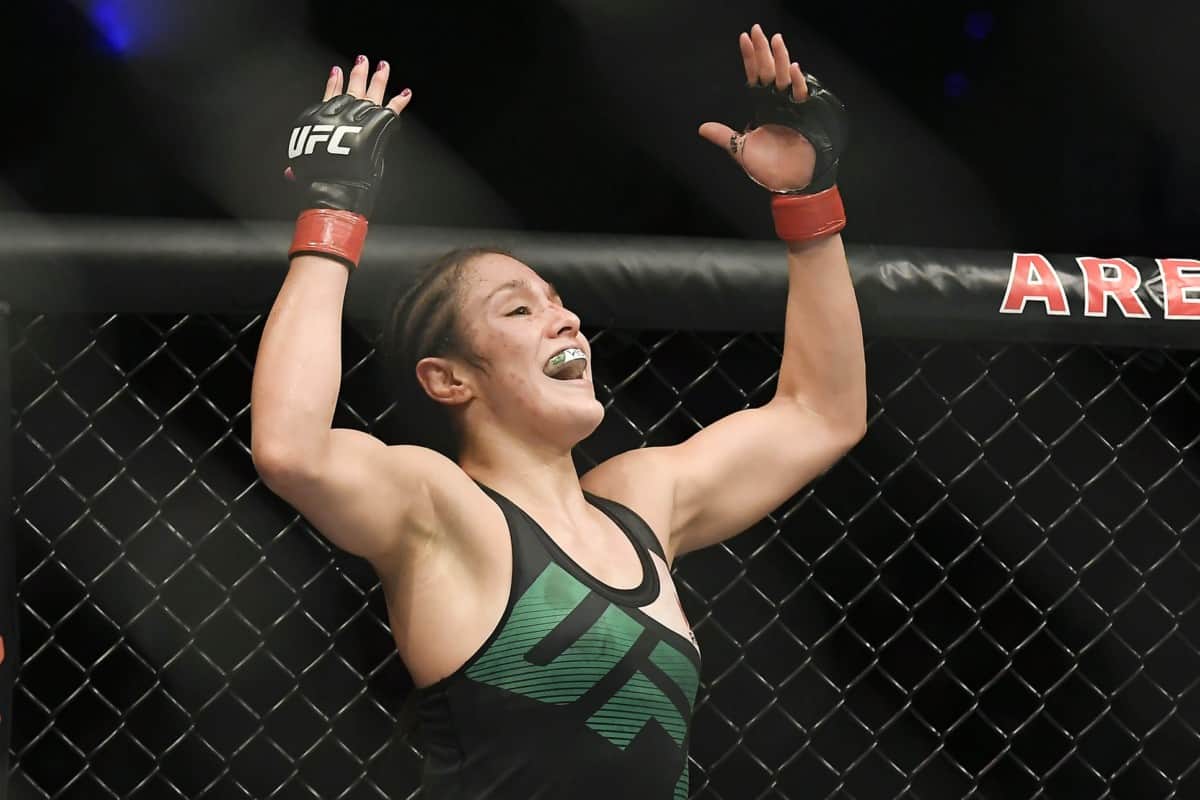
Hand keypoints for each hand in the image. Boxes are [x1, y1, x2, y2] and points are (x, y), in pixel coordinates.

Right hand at [285, 56, 412, 217]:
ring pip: (372, 94)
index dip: (334, 84)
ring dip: (380, 80)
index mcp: (320, 120)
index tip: (337, 70)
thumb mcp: (302, 169)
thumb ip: (298, 167)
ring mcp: (358, 118)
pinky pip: (390, 110)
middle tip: (364, 60)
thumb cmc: (316, 180)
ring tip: (384, 66)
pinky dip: (399, 102)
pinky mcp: (376, 126)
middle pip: (352, 89)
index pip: (329, 97)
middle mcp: (339, 114)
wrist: (332, 186)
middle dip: (358, 73)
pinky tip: (406, 93)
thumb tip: (289, 173)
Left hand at [699, 25, 816, 192]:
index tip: (743, 39)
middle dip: (764, 50)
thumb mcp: (741, 150)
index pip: (754, 77)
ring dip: (781, 59)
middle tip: (758, 30)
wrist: (790, 183)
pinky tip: (792, 69)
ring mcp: (792, 107)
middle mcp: (777, 103)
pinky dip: (798, 82)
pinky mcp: (806, 115)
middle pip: (769, 71)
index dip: (749, 58)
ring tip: (775, 40)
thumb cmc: (769, 168)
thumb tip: (702, 128)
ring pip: (785, 77)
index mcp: (762, 106)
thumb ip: (724, 137)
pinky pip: (802, 95)